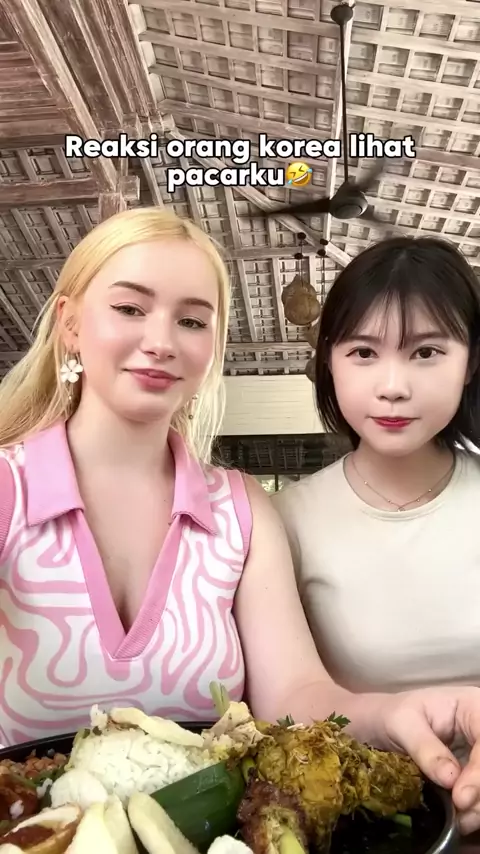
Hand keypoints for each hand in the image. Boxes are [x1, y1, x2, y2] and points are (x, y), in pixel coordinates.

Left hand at [380, 686, 479, 834]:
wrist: (386, 727)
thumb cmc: (395, 716)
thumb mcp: (403, 724)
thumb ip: (425, 748)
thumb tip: (450, 779)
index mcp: (471, 706)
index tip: (461, 797)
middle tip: (461, 814)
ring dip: (479, 806)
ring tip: (459, 821)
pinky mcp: (476, 772)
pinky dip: (474, 808)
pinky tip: (460, 819)